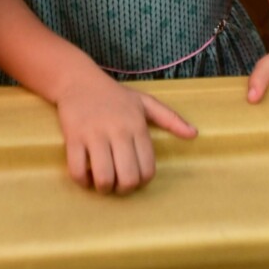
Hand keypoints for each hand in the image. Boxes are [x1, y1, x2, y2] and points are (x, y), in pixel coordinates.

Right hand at [56, 77, 196, 193]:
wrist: (78, 80)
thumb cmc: (115, 95)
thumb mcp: (145, 102)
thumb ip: (170, 119)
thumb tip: (194, 134)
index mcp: (137, 125)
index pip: (147, 168)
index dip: (142, 181)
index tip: (134, 177)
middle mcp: (118, 130)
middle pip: (127, 177)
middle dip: (123, 189)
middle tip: (118, 183)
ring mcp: (94, 134)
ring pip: (103, 177)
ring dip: (103, 187)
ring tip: (102, 181)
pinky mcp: (73, 137)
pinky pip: (77, 170)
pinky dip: (82, 181)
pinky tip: (86, 175)